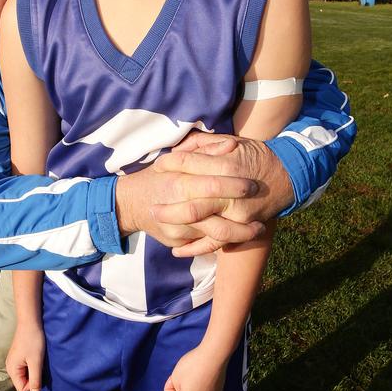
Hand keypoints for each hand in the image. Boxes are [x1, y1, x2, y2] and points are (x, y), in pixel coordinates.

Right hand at [6, 323, 44, 390]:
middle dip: (33, 377)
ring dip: (33, 370)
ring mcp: (14, 361)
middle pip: (23, 382)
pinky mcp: (18, 356)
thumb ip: (35, 379)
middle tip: (39, 364)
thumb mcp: (36, 362)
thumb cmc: (33, 341)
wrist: (30, 322)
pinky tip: (36, 355)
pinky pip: (25, 367)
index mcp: (12, 369)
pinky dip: (32, 364)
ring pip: (25, 375)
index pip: (22, 388)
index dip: (32, 384)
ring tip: (38, 359)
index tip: (38, 371)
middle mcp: (10, 367)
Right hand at [116, 136, 264, 250]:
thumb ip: (204, 150)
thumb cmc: (158, 176)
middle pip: (217, 220)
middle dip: (242, 221)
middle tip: (262, 218)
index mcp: (180, 184)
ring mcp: (177, 230)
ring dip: (239, 236)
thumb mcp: (177, 158)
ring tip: (257, 229)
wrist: (130, 203)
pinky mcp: (176, 242)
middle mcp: (179, 209)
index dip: (235, 187)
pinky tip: (239, 237)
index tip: (252, 186)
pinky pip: (203, 245)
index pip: (213, 186)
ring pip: (214, 238)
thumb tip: (231, 145)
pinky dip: (223, 242)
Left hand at [152, 133, 293, 256]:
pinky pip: (216, 242)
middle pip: (192, 203)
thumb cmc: (253, 155)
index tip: (157, 167)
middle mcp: (230, 191)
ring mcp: (237, 212)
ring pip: (202, 225)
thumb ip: (203, 144)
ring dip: (178, 228)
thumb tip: (177, 150)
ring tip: (159, 225)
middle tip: (151, 208)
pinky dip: (195, 248)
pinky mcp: (242, 226)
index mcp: (225, 165)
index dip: (170, 164)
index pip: (188, 164)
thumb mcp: (230, 141)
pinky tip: (177, 250)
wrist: (286, 175)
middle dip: (168, 207)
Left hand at [163, 346, 227, 390]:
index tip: (173, 376)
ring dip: (191, 388)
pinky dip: (201, 386)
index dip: (168, 388)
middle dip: (180, 389)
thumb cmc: (192, 365)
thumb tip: (182, 390)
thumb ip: (174, 388)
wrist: (213, 355)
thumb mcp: (174, 376)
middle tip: (182, 375)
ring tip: (193, 374)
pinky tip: (203, 374)